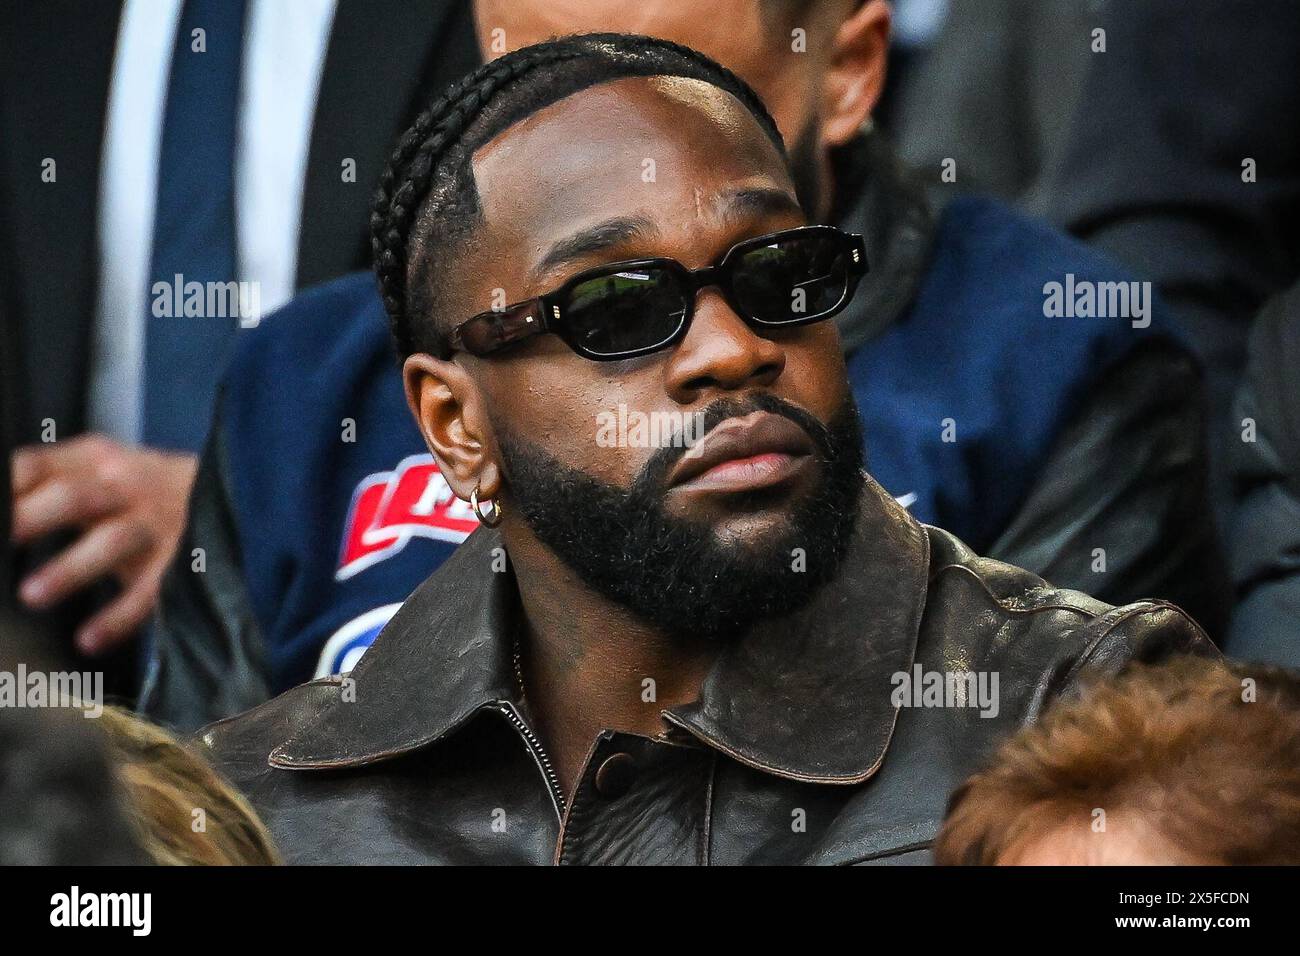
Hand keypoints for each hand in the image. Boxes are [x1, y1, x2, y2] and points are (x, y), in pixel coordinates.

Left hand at [11, 435, 198, 654]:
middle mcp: (124, 489)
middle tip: (1, 539)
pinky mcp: (180, 563)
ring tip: (31, 595)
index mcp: (91, 461)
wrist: (228, 492)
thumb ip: (43, 483)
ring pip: (112, 542)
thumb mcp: (95, 470)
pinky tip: (89, 640)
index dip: (4, 489)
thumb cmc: (138, 491)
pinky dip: (119, 617)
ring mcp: (155, 526)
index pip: (34, 468)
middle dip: (30, 519)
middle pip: (72, 498)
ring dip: (70, 569)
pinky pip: (150, 592)